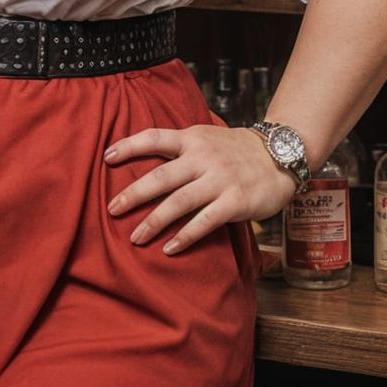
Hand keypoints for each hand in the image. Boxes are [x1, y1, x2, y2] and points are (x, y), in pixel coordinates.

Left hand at [103, 124, 297, 255]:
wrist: (280, 156)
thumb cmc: (236, 150)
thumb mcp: (207, 138)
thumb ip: (181, 148)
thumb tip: (144, 162)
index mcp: (192, 139)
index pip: (154, 137)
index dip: (129, 146)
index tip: (106, 158)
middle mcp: (203, 157)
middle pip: (161, 176)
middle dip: (133, 193)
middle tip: (111, 209)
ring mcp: (220, 179)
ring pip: (179, 202)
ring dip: (154, 221)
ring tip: (135, 237)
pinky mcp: (235, 201)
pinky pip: (204, 222)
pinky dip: (184, 236)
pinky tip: (168, 248)